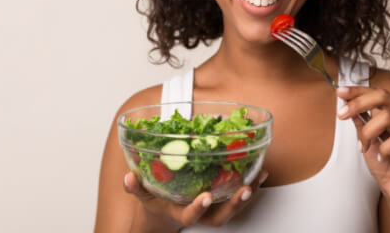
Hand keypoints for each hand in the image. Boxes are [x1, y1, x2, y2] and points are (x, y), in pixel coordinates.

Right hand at [123, 170, 267, 230]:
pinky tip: (261, 172)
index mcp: (180, 213)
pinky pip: (238, 195)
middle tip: (244, 189)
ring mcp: (212, 209)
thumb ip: (135, 187)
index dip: (199, 208)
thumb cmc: (155, 202)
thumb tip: (128, 178)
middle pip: (220, 216)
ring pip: (232, 207)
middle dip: (234, 205)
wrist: (165, 213)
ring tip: (258, 178)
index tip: (206, 196)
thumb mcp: (142, 196)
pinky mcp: (221, 201)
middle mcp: (200, 214)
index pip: (190, 215)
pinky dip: (252, 185)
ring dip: (248, 194)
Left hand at [336, 86, 389, 211]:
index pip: (378, 93)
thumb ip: (360, 121)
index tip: (339, 92)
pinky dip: (384, 148)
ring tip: (363, 147)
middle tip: (341, 114)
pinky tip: (381, 157)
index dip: (358, 90)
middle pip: (384, 97)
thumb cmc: (384, 165)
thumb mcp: (365, 139)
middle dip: (358, 103)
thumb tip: (346, 102)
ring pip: (388, 117)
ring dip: (368, 132)